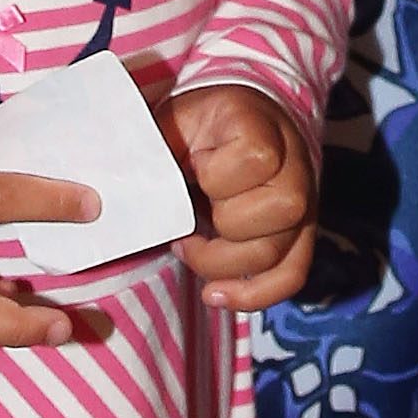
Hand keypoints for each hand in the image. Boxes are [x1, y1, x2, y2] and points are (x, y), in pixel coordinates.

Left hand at [165, 82, 319, 312]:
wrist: (243, 122)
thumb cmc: (202, 127)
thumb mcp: (176, 122)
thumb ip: (155, 151)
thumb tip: (112, 192)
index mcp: (265, 129)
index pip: (256, 160)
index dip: (213, 172)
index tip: (194, 165)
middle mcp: (296, 168)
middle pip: (276, 212)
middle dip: (219, 223)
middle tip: (188, 214)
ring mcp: (305, 206)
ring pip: (275, 255)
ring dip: (221, 263)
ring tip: (190, 246)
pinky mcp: (299, 237)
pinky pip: (289, 278)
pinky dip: (251, 295)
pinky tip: (215, 295)